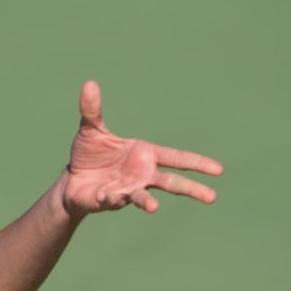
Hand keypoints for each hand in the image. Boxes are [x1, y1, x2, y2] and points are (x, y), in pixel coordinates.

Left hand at [62, 81, 222, 216]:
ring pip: (144, 197)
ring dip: (147, 202)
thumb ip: (92, 109)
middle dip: (191, 188)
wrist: (72, 179)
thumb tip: (89, 83)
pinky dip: (110, 197)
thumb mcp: (91, 129)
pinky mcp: (111, 200)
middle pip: (172, 182)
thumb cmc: (89, 154)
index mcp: (145, 154)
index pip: (176, 158)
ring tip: (154, 207)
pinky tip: (106, 194)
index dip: (197, 163)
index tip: (218, 169)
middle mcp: (142, 174)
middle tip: (212, 197)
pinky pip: (113, 198)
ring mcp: (129, 189)